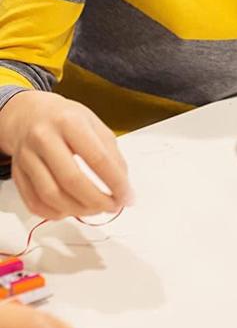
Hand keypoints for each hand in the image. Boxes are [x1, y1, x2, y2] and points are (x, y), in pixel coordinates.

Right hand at [0, 91, 132, 219]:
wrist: (29, 114)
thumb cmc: (66, 119)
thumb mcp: (95, 125)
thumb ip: (112, 153)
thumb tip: (123, 185)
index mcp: (70, 123)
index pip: (98, 159)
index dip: (116, 182)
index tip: (127, 196)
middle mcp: (44, 138)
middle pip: (72, 180)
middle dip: (97, 200)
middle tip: (113, 206)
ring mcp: (27, 157)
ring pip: (51, 195)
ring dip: (78, 210)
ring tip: (95, 209)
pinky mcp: (17, 173)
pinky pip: (34, 202)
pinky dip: (55, 213)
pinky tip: (71, 210)